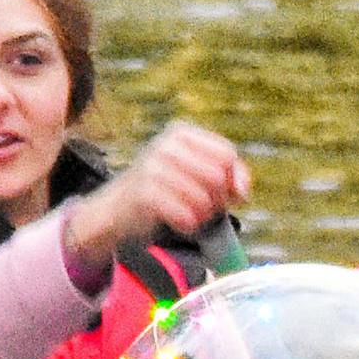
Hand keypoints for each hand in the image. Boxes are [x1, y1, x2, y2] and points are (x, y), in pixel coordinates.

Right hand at [63, 121, 248, 271]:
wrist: (115, 209)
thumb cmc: (162, 190)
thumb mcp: (193, 174)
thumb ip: (226, 176)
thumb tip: (243, 190)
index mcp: (181, 133)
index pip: (226, 154)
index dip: (234, 179)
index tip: (230, 195)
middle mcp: (167, 145)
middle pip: (217, 176)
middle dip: (218, 199)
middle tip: (206, 208)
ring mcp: (153, 167)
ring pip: (203, 198)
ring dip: (203, 215)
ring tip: (192, 215)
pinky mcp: (145, 193)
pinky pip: (186, 215)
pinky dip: (188, 224)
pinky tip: (180, 223)